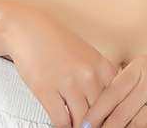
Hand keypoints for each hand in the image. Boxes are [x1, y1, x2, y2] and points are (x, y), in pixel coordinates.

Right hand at [0, 0, 121, 127]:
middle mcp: (89, 74)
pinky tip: (62, 126)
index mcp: (102, 66)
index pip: (117, 102)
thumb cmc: (58, 43)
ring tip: (76, 127)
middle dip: (96, 124)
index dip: (113, 118)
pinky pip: (61, 121)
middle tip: (91, 127)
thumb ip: (99, 79)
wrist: (29, 29)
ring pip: (82, 121)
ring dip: (79, 127)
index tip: (108, 123)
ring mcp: (68, 82)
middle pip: (101, 114)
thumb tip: (108, 107)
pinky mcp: (47, 90)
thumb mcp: (86, 56)